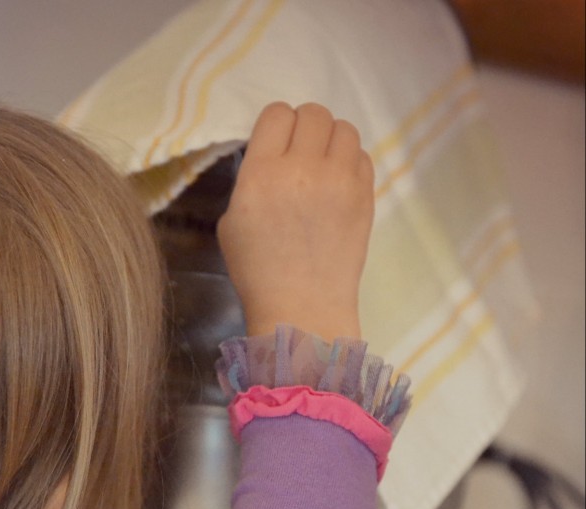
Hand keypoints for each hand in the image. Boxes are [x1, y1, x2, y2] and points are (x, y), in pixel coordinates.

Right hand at [217, 102, 374, 340]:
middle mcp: (303, 168)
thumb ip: (250, 180)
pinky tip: (338, 186)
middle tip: (301, 155)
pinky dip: (350, 163)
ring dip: (331, 141)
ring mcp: (339, 180)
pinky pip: (362, 156)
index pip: (277, 114)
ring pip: (343, 128)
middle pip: (313, 113)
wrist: (302, 308)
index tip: (276, 146)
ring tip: (323, 167)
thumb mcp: (232, 222)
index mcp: (262, 174)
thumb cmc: (259, 272)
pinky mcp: (364, 195)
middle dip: (305, 129)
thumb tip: (271, 160)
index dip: (276, 126)